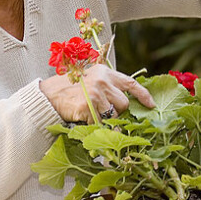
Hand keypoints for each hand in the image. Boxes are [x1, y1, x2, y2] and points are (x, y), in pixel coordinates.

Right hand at [40, 64, 155, 122]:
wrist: (49, 94)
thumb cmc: (71, 89)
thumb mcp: (92, 79)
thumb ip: (109, 86)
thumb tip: (127, 101)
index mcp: (105, 73)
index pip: (131, 83)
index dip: (143, 95)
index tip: (151, 105)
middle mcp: (103, 81)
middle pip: (123, 103)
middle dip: (117, 111)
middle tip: (102, 111)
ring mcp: (95, 93)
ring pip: (114, 115)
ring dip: (106, 120)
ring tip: (92, 115)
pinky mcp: (88, 106)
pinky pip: (101, 123)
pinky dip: (96, 127)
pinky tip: (85, 120)